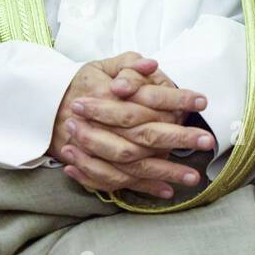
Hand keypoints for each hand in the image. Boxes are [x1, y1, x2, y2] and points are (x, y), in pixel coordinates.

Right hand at [50, 52, 211, 198]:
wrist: (48, 112)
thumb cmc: (83, 87)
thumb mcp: (102, 66)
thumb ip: (128, 64)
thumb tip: (151, 64)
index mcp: (104, 94)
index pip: (146, 98)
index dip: (175, 100)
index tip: (202, 101)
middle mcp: (99, 123)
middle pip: (143, 134)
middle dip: (177, 139)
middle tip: (207, 141)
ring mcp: (94, 149)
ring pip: (133, 163)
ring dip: (164, 171)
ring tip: (193, 177)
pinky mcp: (92, 166)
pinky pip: (119, 182)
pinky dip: (143, 187)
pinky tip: (167, 191)